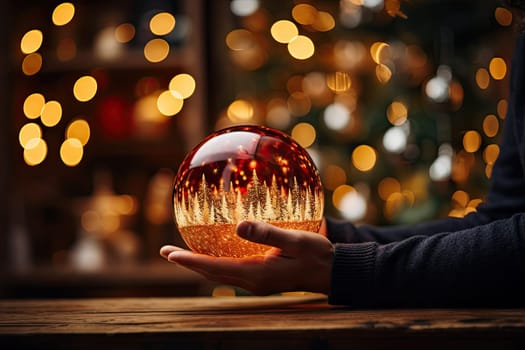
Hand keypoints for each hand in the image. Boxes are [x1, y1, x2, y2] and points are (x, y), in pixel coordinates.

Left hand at [160, 220, 333, 295]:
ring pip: (219, 274)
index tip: (168, 253)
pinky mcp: (262, 278)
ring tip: (181, 253)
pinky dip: (215, 263)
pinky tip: (212, 251)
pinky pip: (230, 271)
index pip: (214, 268)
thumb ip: (267, 234)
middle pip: (210, 274)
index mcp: (257, 274)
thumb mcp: (296, 240)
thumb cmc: (317, 254)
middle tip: (165, 252)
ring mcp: (256, 282)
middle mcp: (252, 282)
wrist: (332, 271)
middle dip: (187, 263)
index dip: (189, 261)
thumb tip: (238, 226)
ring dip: (199, 264)